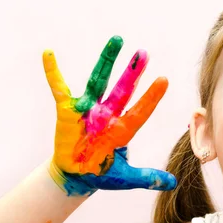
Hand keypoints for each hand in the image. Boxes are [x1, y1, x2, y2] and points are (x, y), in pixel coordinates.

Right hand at [43, 36, 176, 195]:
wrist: (77, 175)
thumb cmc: (102, 173)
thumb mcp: (125, 178)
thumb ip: (147, 177)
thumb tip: (173, 183)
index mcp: (123, 129)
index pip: (140, 111)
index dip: (151, 97)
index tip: (164, 80)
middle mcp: (108, 115)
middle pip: (123, 90)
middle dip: (132, 73)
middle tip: (144, 53)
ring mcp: (88, 110)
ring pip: (98, 81)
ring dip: (107, 61)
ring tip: (117, 40)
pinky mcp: (67, 111)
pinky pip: (59, 88)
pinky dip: (53, 72)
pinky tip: (49, 53)